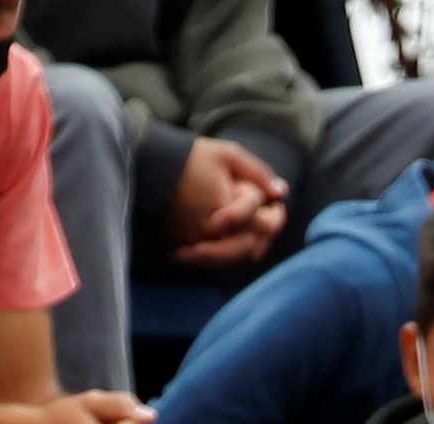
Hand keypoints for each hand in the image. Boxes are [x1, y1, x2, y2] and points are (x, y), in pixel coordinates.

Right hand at [166, 138, 290, 267]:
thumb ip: (259, 174)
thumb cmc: (191, 157)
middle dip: (267, 229)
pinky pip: (220, 259)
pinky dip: (234, 249)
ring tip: (257, 224)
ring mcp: (199, 243)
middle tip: (272, 212)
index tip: (270, 196)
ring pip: (237, 257)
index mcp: (223, 210)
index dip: (270, 208)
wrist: (152, 165)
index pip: (260, 221)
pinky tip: (238, 234)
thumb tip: (281, 192)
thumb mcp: (229, 155)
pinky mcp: (188, 245)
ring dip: (252, 242)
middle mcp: (211, 233)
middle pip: (253, 246)